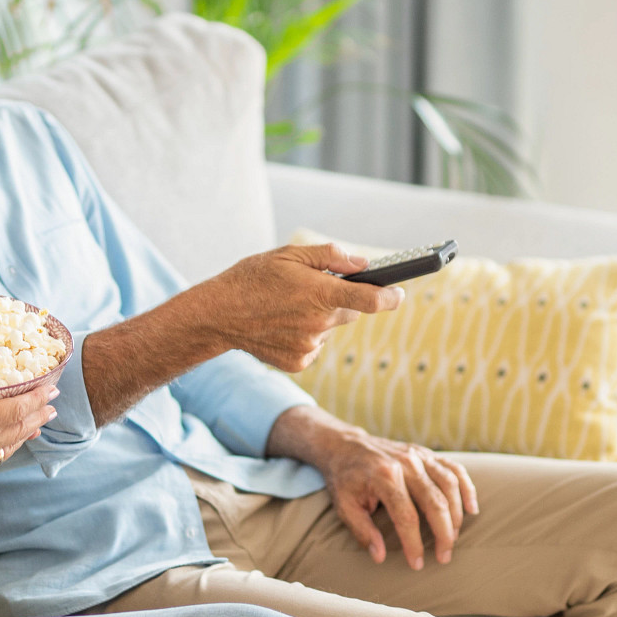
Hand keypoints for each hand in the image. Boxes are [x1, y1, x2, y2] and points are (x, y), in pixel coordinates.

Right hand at [0, 360, 55, 492]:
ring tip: (39, 422)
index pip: (15, 410)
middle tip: (53, 405)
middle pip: (18, 429)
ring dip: (26, 432)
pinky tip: (8, 442)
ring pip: (9, 446)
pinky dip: (7, 447)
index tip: (50, 390)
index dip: (36, 399)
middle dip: (38, 415)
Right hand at [191, 243, 402, 371]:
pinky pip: (315, 346)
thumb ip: (330, 256)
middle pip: (350, 312)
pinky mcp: (299, 362)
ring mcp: (309, 347)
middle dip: (340, 300)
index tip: (398, 293)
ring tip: (289, 307)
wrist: (218, 315)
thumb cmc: (252, 278)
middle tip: (315, 290)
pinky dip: (306, 335)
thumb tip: (362, 264)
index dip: (391, 297)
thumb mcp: (289, 254)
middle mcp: (319, 324)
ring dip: (319, 318)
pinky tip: (283, 325)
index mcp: (321, 294)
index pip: (372, 300)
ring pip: (329, 329)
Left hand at [268, 407, 478, 569]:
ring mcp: (419, 456)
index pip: (406, 516)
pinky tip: (472, 508)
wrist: (345, 445)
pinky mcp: (426, 453)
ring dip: (456, 516)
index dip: (414, 543)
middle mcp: (406, 464)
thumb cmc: (345, 479)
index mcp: (384, 477)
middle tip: (444, 557)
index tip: (417, 564)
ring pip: (449, 486)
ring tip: (453, 539)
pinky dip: (467, 488)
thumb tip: (380, 557)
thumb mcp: (345, 506)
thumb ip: (363, 531)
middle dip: (443, 534)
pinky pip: (454, 469)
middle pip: (435, 502)